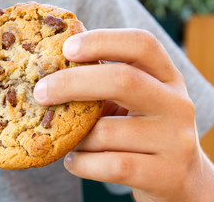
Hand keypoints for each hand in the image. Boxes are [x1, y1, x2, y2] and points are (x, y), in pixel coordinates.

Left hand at [34, 29, 213, 201]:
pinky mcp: (166, 174)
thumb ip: (103, 82)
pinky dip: (82, 163)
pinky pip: (110, 166)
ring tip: (68, 140)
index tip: (66, 48)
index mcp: (166, 76)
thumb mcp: (132, 100)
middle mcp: (176, 103)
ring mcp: (175, 140)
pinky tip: (73, 161)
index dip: (102, 40)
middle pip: (123, 80)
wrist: (177, 176)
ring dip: (76, 137)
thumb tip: (51, 65)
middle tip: (40, 92)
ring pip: (107, 132)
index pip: (141, 44)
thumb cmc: (140, 130)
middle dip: (72, 83)